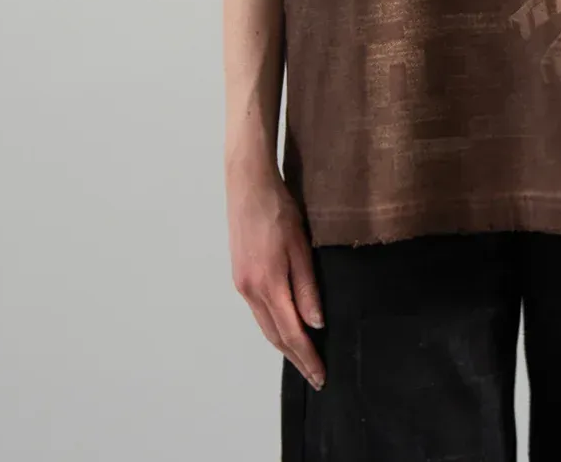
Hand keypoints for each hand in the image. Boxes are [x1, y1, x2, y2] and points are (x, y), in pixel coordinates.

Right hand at [227, 163, 325, 389]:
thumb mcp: (300, 246)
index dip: (307, 356)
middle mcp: (250, 290)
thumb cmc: (278, 210)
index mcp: (268, 285)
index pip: (292, 333)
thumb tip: (315, 323)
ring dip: (283, 344)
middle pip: (275, 335)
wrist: (248, 185)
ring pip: (265, 325)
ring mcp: (242, 284)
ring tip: (302, 357)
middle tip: (315, 375)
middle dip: (296, 358)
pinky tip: (284, 326)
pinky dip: (273, 326)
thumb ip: (307, 287)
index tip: (321, 375)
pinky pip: (258, 311)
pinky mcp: (240, 275)